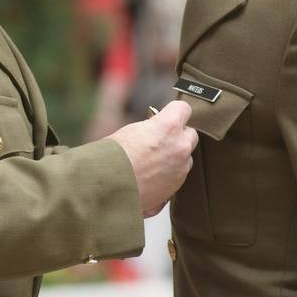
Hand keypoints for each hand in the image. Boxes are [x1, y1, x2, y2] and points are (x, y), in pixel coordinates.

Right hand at [107, 100, 197, 216]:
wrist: (105, 187)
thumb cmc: (112, 157)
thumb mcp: (131, 130)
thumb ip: (151, 127)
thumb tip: (156, 128)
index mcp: (169, 127)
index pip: (184, 108)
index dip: (174, 111)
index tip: (168, 114)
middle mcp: (180, 147)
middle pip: (191, 134)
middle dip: (178, 135)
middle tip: (160, 139)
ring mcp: (180, 169)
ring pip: (186, 157)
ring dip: (175, 157)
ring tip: (151, 162)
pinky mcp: (175, 187)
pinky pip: (178, 175)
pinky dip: (168, 175)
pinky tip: (150, 176)